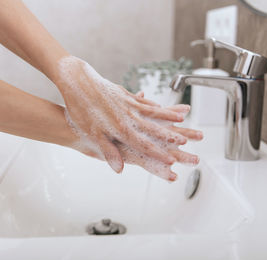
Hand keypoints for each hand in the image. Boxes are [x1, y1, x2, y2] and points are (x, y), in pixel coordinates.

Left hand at [56, 56, 202, 180]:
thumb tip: (118, 168)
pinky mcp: (127, 95)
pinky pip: (147, 102)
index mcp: (121, 128)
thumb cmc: (82, 109)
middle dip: (171, 136)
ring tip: (184, 119)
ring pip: (155, 113)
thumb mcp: (92, 134)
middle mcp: (129, 115)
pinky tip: (163, 107)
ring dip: (169, 117)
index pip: (144, 144)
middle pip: (154, 128)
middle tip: (187, 141)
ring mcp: (130, 104)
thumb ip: (109, 151)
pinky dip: (157, 106)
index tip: (171, 159)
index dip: (158, 153)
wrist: (79, 82)